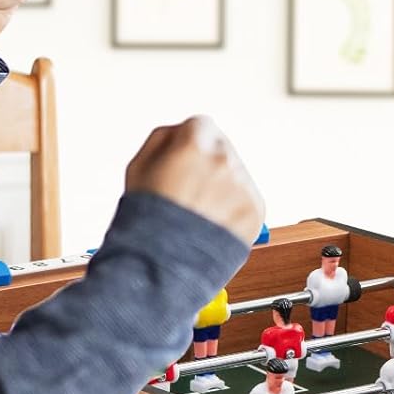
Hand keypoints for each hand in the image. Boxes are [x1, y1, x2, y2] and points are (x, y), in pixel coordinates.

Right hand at [125, 116, 264, 246]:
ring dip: (222, 188)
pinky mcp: (256, 210)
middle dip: (207, 166)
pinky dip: (233, 211)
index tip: (184, 161)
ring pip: (235, 175)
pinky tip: (212, 225)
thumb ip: (162, 138)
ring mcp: (242, 185)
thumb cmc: (146, 221)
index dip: (187, 144)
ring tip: (198, 215)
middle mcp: (223, 160)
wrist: (161, 268)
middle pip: (221, 149)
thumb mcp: (137, 167)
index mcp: (194, 144)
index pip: (201, 125)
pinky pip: (246, 200)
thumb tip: (180, 132)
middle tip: (190, 194)